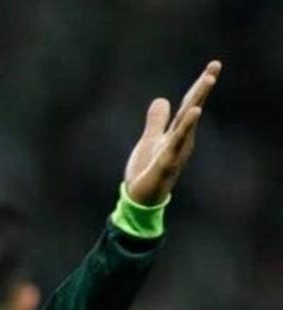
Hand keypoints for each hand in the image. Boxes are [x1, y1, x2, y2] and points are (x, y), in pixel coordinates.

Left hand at [123, 61, 220, 204]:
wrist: (140, 199)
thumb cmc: (148, 171)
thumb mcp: (150, 140)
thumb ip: (156, 121)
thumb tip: (162, 99)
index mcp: (177, 132)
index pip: (190, 104)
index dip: (199, 85)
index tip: (213, 65)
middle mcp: (182, 139)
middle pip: (193, 107)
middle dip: (203, 86)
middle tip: (215, 65)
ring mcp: (176, 150)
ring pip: (189, 122)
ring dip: (198, 100)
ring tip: (208, 80)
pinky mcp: (168, 162)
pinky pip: (178, 141)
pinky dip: (186, 126)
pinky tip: (195, 111)